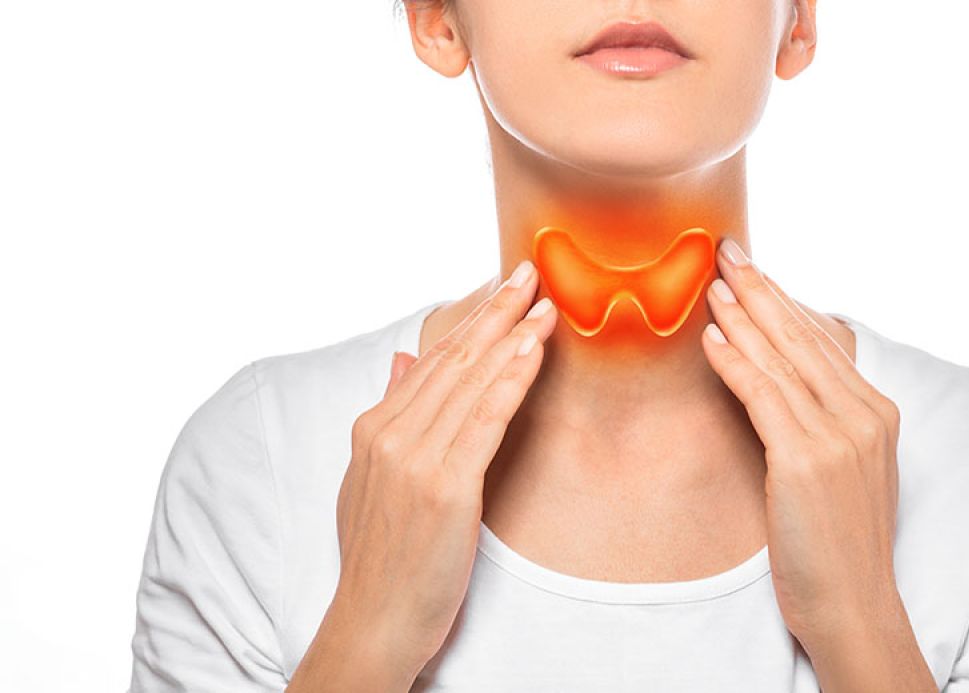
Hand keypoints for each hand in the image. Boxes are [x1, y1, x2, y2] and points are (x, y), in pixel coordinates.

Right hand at [290, 260, 556, 689]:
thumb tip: (404, 360)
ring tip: (545, 300)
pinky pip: (485, 419)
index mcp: (373, 428)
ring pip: (471, 381)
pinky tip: (534, 349)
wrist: (374, 618)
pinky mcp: (445, 486)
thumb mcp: (370, 479)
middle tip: (529, 270)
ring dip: (512, 334)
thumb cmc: (381, 555)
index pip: (432, 360)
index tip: (503, 289)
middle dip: (495, 311)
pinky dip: (512, 378)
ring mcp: (415, 458)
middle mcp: (390, 434)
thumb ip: (389, 414)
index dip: (470, 320)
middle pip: (453, 359)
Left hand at [699, 239, 902, 649]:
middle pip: (801, 338)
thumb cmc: (838, 542)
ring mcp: (839, 436)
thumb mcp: (844, 471)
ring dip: (741, 315)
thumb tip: (781, 380)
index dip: (783, 301)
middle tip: (726, 250)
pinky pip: (763, 395)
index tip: (754, 269)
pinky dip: (735, 362)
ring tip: (711, 282)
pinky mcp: (806, 460)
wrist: (853, 603)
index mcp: (876, 413)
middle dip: (760, 290)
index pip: (821, 342)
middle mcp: (864, 415)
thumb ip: (825, 421)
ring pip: (781, 359)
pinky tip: (711, 338)